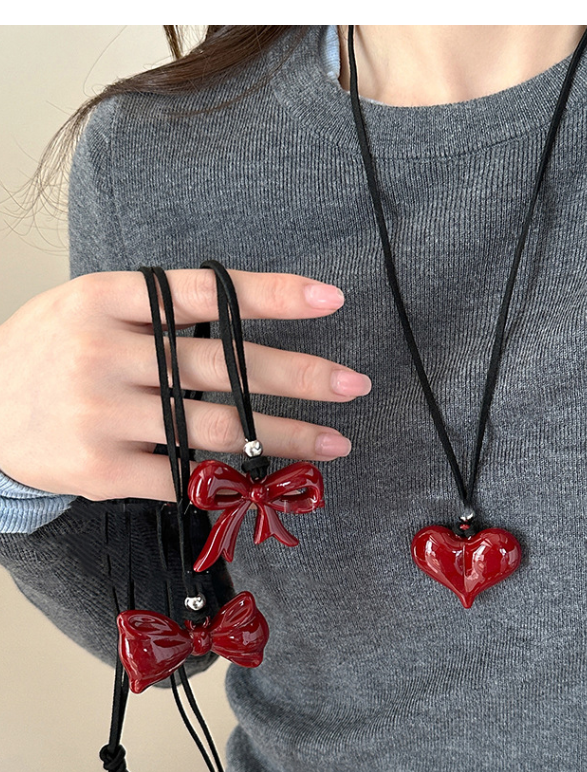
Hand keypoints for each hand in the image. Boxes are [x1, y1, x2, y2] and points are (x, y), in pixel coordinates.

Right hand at [0, 269, 368, 501]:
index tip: (330, 300)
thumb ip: (155, 311)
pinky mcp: (99, 470)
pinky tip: (267, 478)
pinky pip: (182, 475)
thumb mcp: (88, 308)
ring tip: (334, 442)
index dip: (271, 294)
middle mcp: (103, 351)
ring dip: (284, 438)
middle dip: (297, 377)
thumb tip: (245, 318)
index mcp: (104, 298)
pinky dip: (228, 478)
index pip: (204, 292)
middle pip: (221, 365)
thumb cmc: (48, 353)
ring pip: (214, 428)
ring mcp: (100, 413)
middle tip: (353, 385)